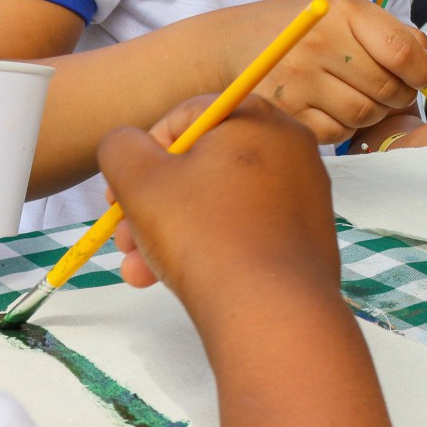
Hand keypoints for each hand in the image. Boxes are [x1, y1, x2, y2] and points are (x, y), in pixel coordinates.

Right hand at [104, 96, 339, 297]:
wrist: (272, 309)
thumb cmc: (204, 233)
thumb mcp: (140, 181)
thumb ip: (121, 148)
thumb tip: (126, 144)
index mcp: (256, 116)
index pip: (184, 118)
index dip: (143, 155)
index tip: (118, 194)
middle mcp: (290, 145)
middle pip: (202, 164)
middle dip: (152, 204)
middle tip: (122, 240)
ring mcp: (304, 192)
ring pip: (219, 202)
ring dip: (170, 233)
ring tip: (138, 272)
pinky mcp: (308, 234)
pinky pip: (248, 228)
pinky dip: (211, 247)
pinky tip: (173, 280)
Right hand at [234, 0, 426, 144]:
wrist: (235, 43)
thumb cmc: (299, 28)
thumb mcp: (344, 11)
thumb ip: (389, 32)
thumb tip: (424, 58)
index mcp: (342, 12)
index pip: (402, 52)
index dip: (421, 71)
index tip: (420, 75)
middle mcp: (319, 43)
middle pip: (387, 89)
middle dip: (398, 95)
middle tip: (388, 89)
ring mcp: (298, 79)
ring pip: (365, 115)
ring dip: (371, 112)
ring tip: (356, 95)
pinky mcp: (285, 111)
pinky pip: (336, 133)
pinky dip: (342, 127)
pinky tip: (330, 107)